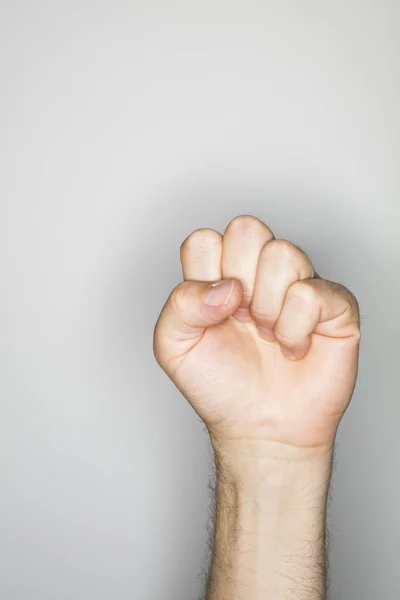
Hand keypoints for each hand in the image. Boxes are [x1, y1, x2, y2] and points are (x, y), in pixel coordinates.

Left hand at [153, 215, 360, 456]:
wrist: (260, 428)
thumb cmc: (220, 386)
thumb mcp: (174, 347)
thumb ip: (180, 305)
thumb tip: (227, 287)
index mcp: (219, 273)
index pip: (205, 239)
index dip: (205, 278)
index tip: (212, 314)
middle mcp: (258, 272)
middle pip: (246, 228)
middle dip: (238, 280)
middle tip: (240, 318)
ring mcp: (298, 284)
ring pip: (282, 253)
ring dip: (267, 308)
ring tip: (267, 334)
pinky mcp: (333, 305)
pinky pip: (312, 293)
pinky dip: (296, 330)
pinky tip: (292, 348)